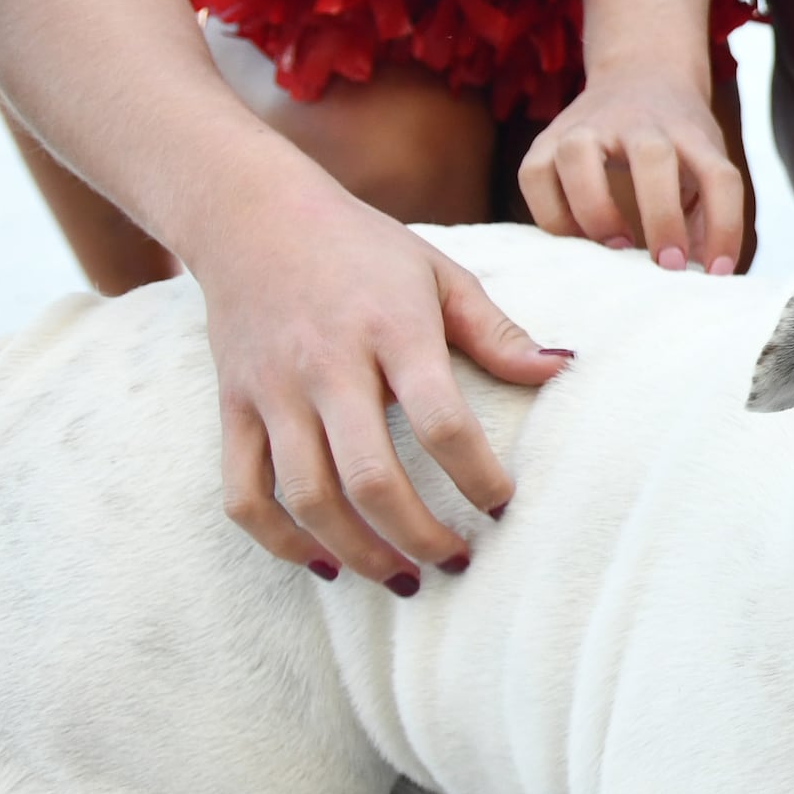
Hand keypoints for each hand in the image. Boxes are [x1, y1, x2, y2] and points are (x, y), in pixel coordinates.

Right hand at [196, 188, 567, 587]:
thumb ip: (496, 330)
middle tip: (456, 562)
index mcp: (392, 328)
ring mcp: (273, 391)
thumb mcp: (439, 272)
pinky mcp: (232, 408)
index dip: (476, 474)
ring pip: (307, 497)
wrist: (251, 215)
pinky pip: (244, 494)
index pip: (439, 419)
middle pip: (369, 477)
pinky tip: (324, 563)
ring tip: (402, 578)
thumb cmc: (362, 248)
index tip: (502, 504)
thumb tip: (561, 370)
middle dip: (418, 535)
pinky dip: (281, 541)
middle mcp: (327, 365)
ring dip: (357, 552)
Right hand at [521, 67, 745, 271]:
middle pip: (653, 156)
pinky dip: (550, 215)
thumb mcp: (704, 163)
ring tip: (614, 247)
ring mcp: (588, 126)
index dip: (725, 225)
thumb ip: (705, 217)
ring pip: (578, 154)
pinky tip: (574, 238)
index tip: (719, 272)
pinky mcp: (547, 140)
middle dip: (662, 216)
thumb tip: (699, 276)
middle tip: (668, 264)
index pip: (718, 176)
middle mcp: (639, 123)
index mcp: (690, 133)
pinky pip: (533, 176)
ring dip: (594, 209)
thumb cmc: (676, 141)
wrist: (639, 74)